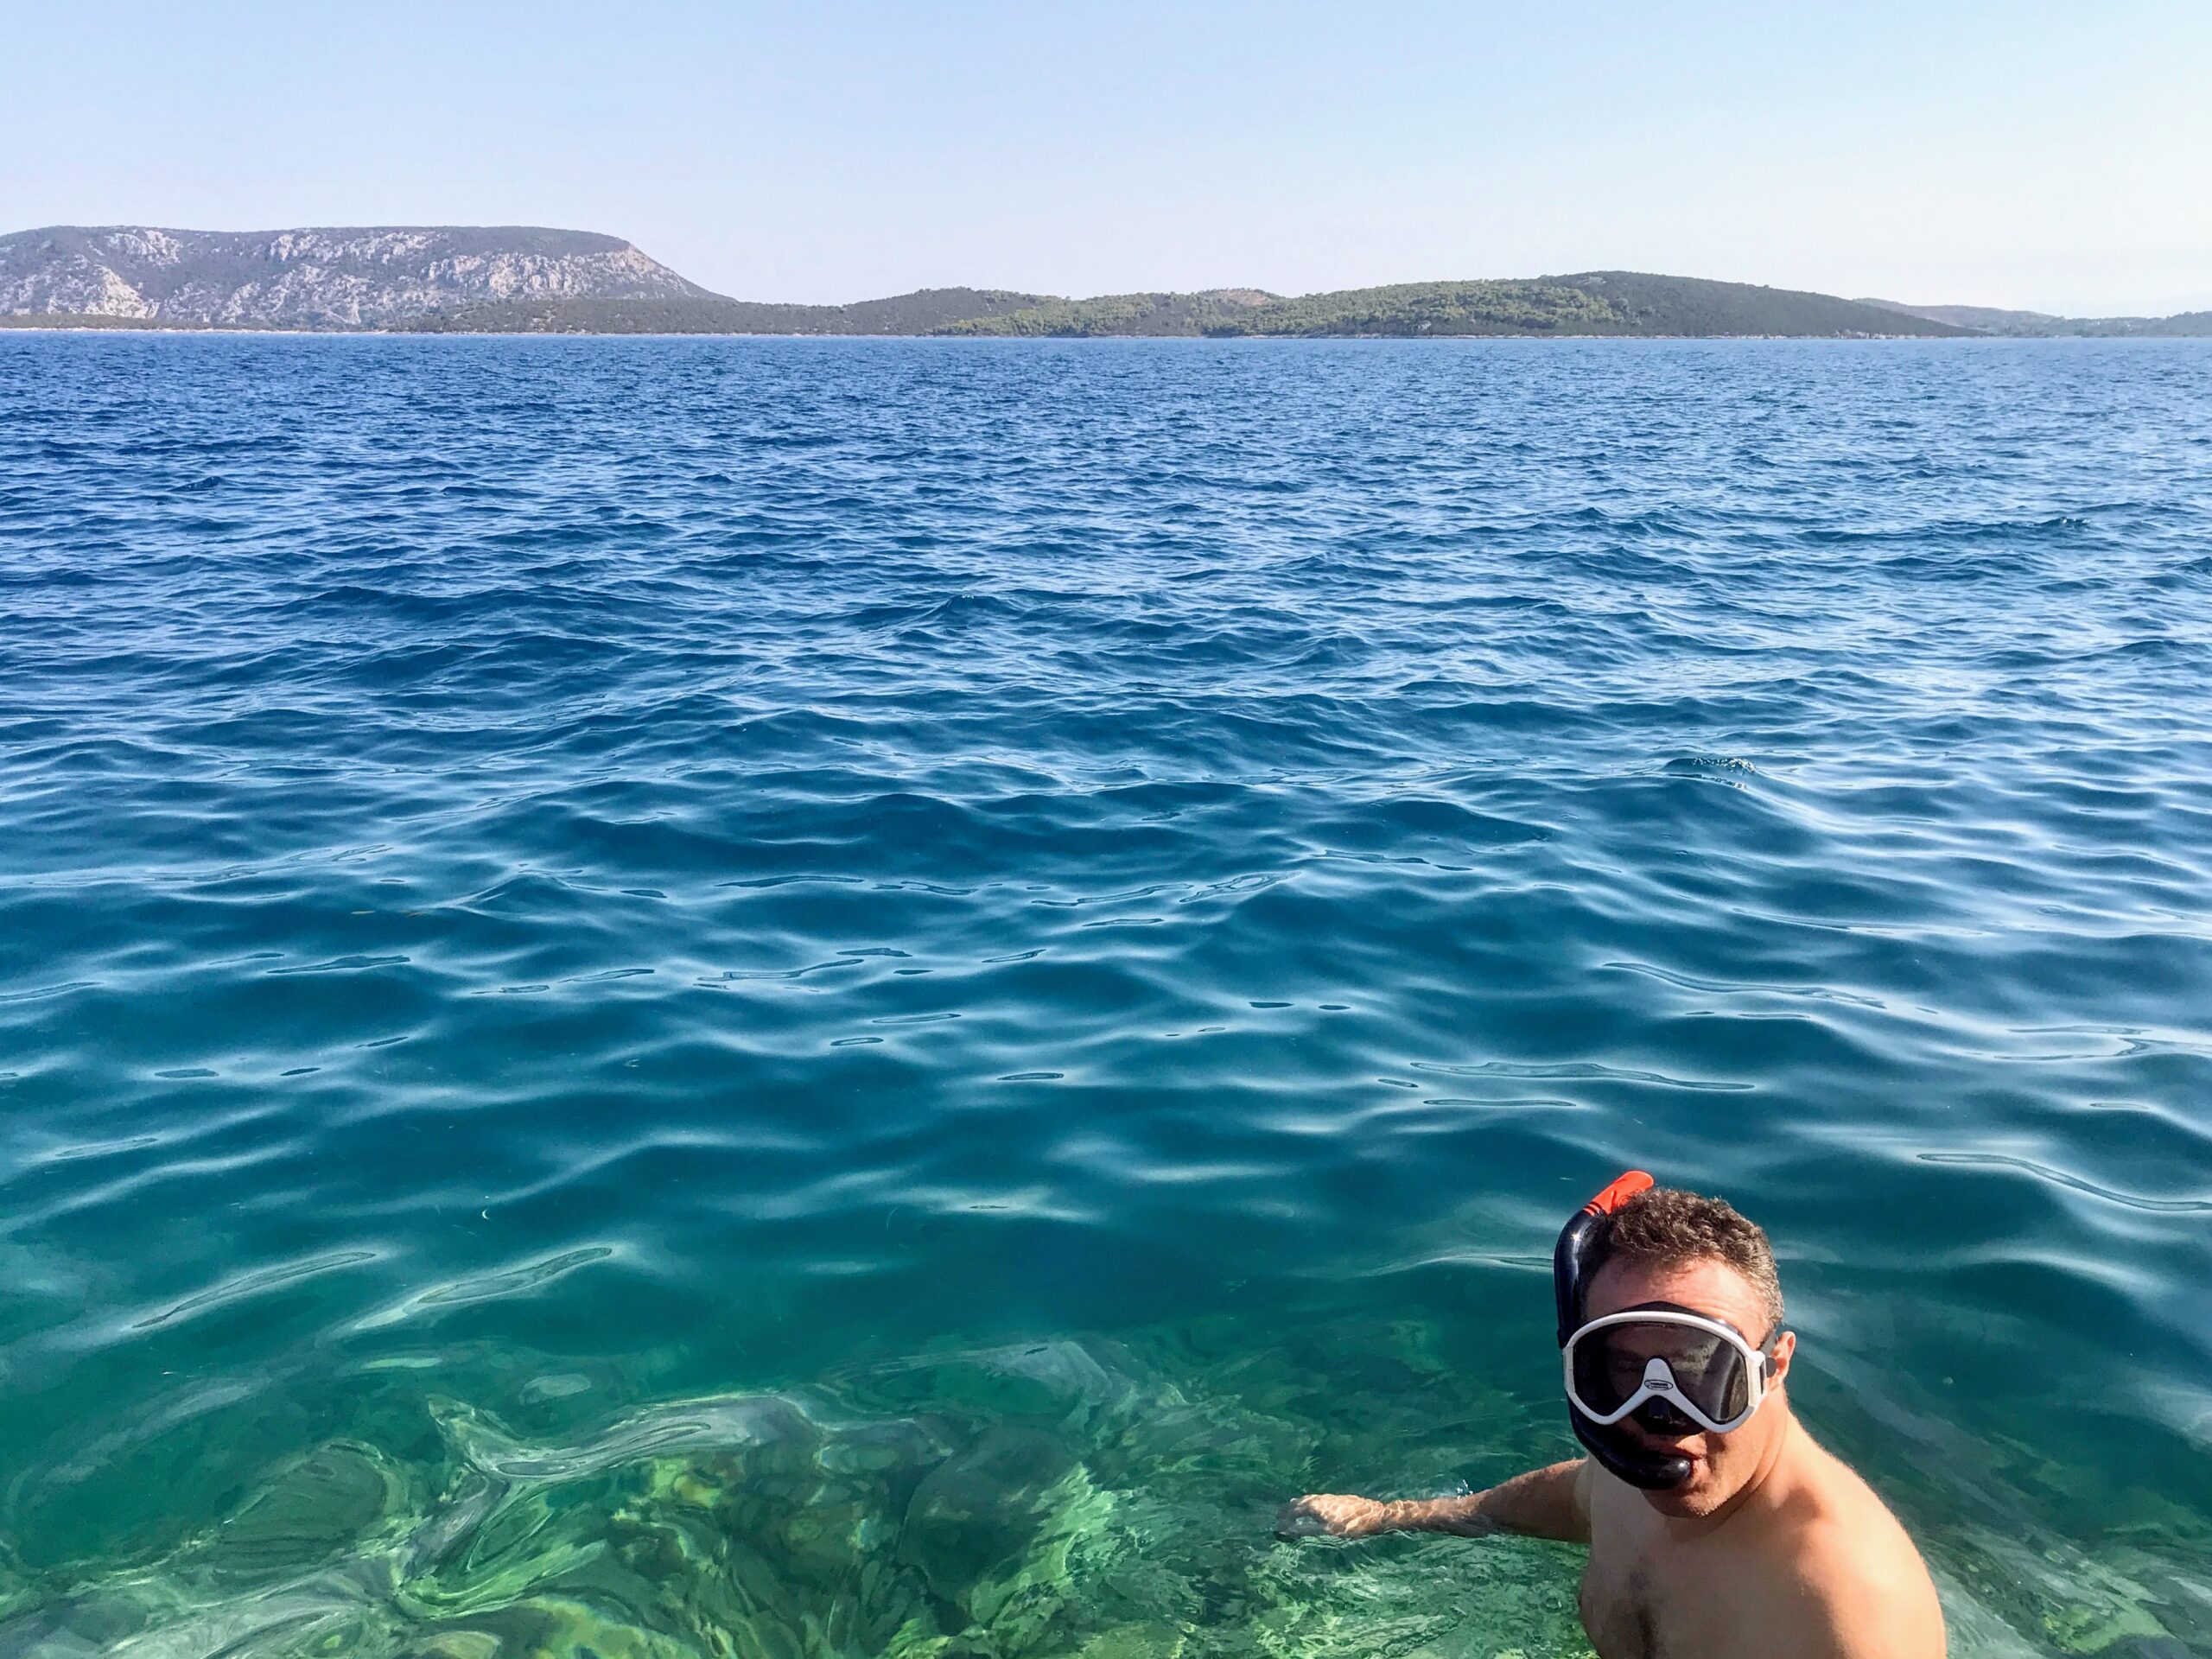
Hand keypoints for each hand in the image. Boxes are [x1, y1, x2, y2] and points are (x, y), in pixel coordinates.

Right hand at [1275, 1492, 1391, 1538]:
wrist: (1374, 1515)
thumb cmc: (1350, 1526)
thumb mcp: (1326, 1531)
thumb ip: (1305, 1530)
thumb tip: (1286, 1529)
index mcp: (1315, 1504)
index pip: (1293, 1509)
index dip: (1284, 1517)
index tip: (1275, 1524)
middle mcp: (1320, 1498)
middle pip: (1300, 1502)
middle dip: (1289, 1509)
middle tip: (1280, 1516)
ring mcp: (1329, 1497)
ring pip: (1308, 1500)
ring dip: (1298, 1506)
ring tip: (1293, 1510)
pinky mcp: (1337, 1499)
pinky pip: (1316, 1500)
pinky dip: (1308, 1505)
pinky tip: (1313, 1510)